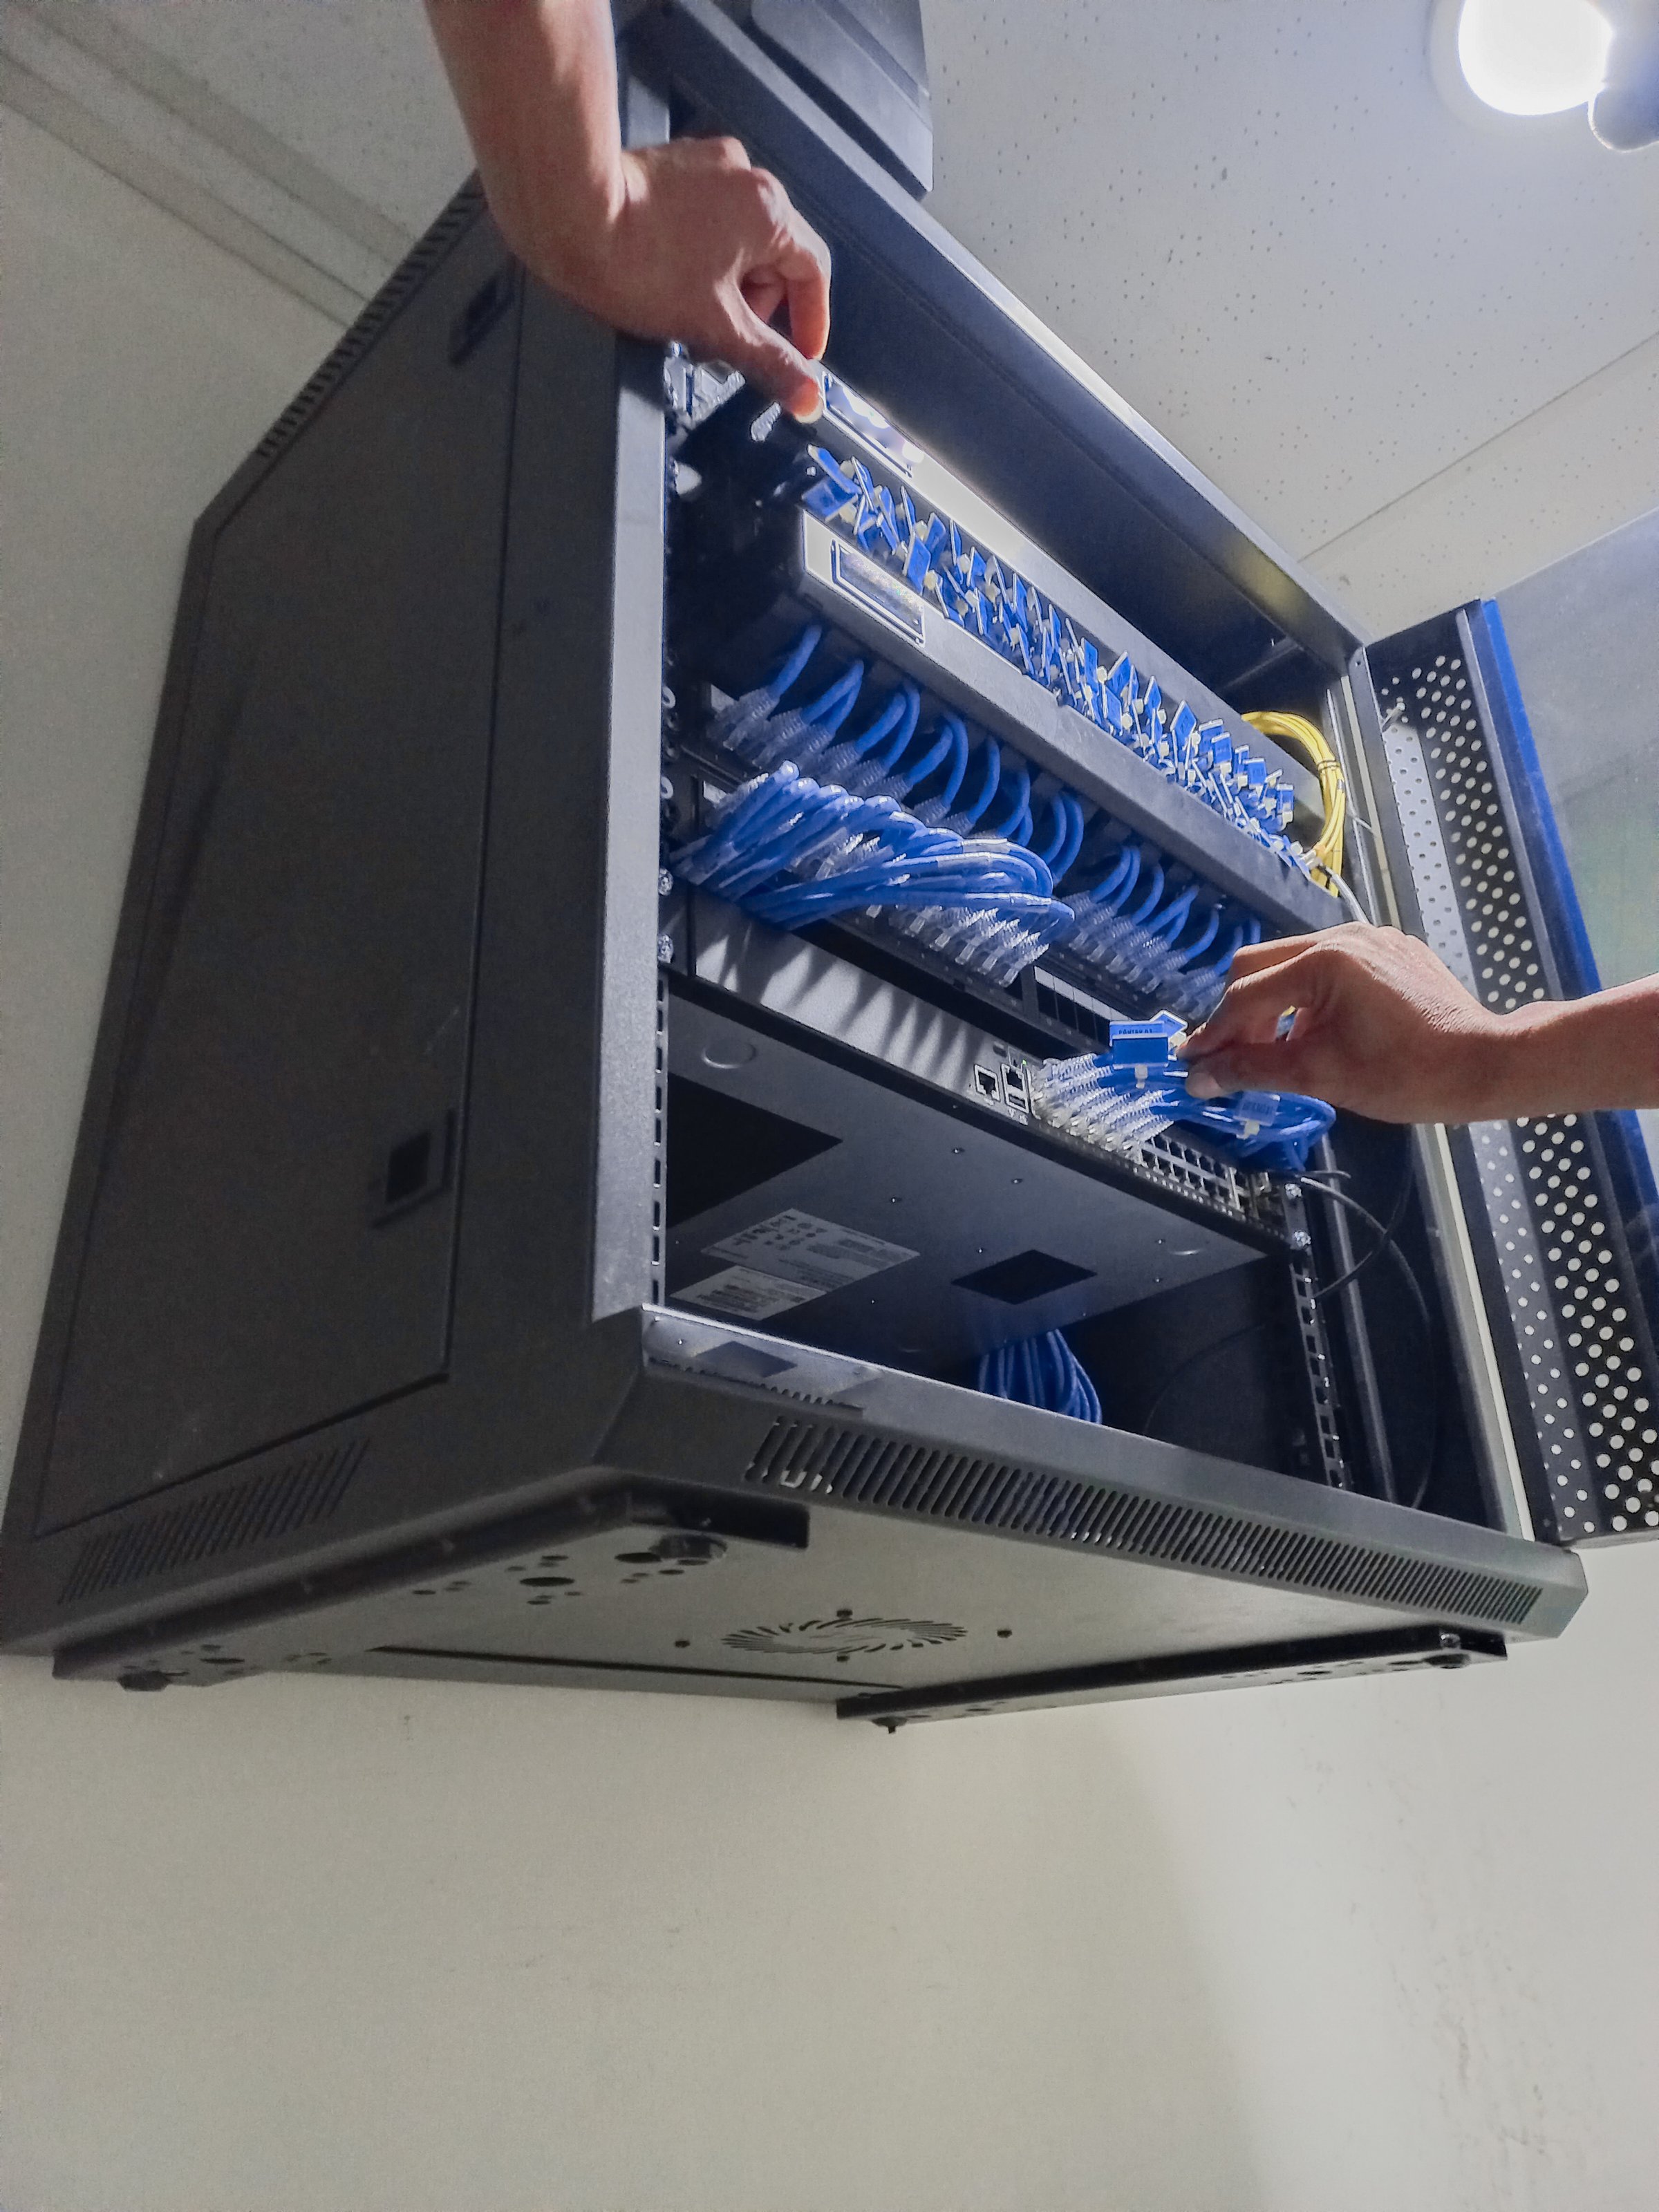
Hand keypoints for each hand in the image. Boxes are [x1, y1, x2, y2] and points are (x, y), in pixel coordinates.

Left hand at [424, 0, 830, 419]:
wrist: (568, 211)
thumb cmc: (635, 258)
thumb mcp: (715, 327)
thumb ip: (768, 362)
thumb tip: (807, 396)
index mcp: (769, 210)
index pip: (813, 272)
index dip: (811, 320)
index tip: (801, 352)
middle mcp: (743, 176)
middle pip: (774, 254)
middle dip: (756, 305)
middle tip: (727, 341)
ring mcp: (704, 165)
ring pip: (736, 237)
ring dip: (726, 281)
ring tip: (690, 310)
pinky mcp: (668, 166)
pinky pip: (703, 217)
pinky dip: (699, 253)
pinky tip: (668, 277)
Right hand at [1181, 924, 1509, 1122]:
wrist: (1485, 1065)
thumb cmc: (1407, 1074)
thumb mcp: (1320, 1075)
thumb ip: (1252, 1069)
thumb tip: (1200, 1077)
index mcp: (1324, 962)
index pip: (1245, 995)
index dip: (1213, 1033)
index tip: (1190, 1063)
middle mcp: (1343, 937)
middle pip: (1259, 966)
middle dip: (1238, 1015)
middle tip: (1232, 1059)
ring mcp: (1369, 939)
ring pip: (1292, 965)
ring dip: (1274, 1007)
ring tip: (1279, 1052)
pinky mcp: (1389, 950)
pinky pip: (1329, 967)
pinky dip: (1309, 999)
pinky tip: (1320, 1034)